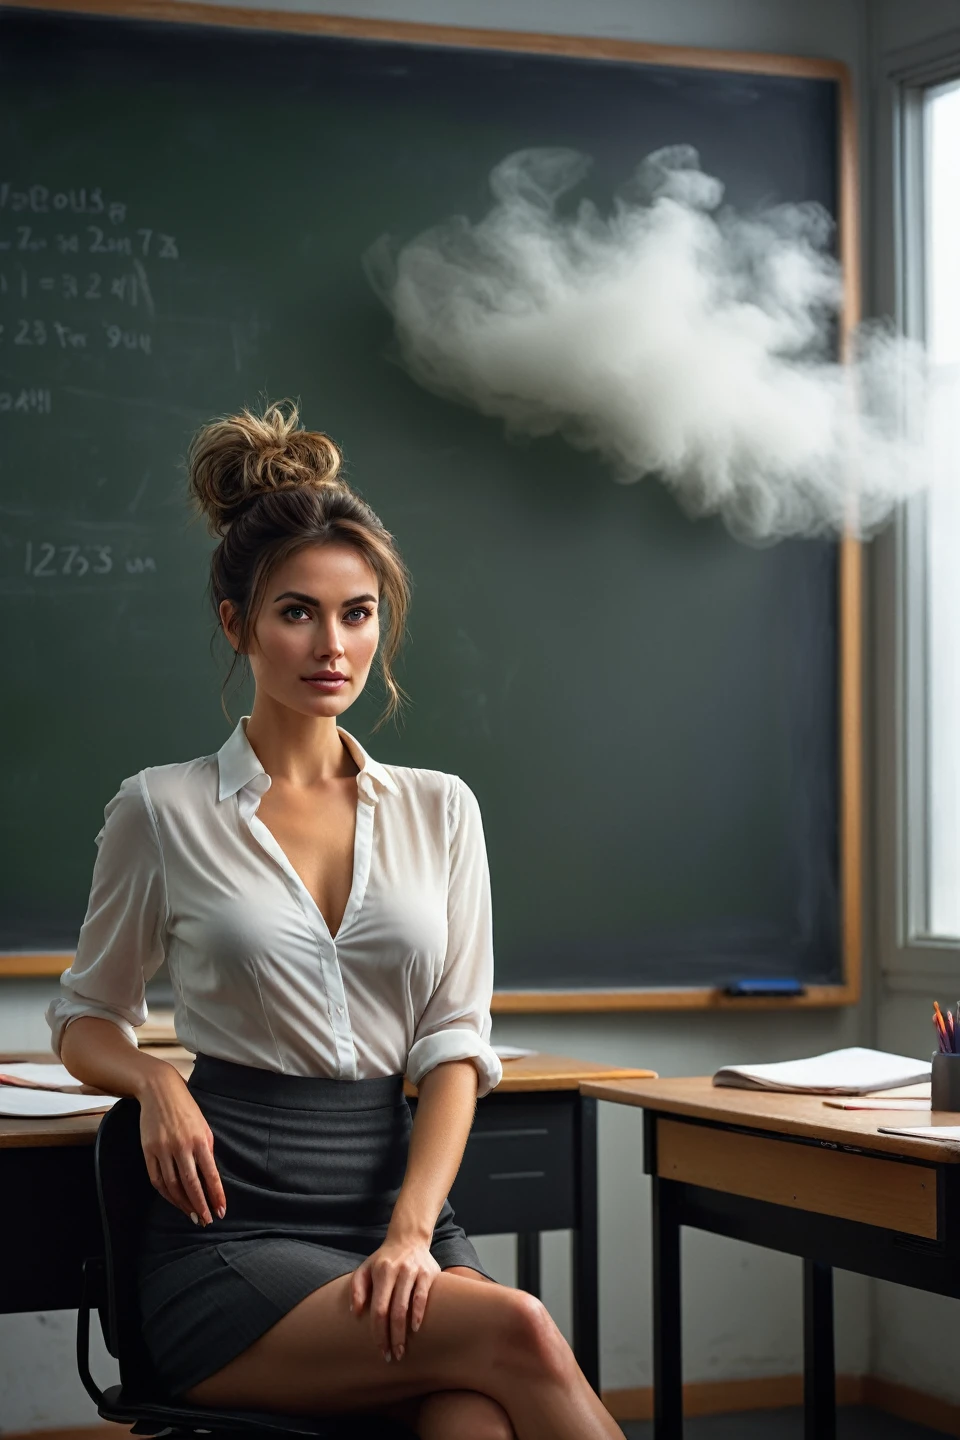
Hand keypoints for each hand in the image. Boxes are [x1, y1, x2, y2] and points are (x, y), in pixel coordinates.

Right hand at [137, 1068, 225, 1226]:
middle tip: (206, 1220)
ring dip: (183, 1204)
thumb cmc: (186, 1108)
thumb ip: (207, 1149)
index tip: (220, 1211)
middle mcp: (181, 1147)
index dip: (215, 1195)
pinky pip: (157, 1179)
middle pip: (191, 1185)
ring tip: (192, 1215)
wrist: (159, 1091)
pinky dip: (166, 1194)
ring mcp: (163, 1150)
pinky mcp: (148, 1151)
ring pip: (173, 1186)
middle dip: (200, 1206)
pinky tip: (175, 1201)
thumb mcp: (203, 1125)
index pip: (210, 1175)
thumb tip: (209, 1175)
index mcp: (200, 1140)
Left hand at [350, 1232, 439, 1361]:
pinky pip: (423, 1296)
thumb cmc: (383, 1260)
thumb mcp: (365, 1269)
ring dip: (404, 1332)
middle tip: (391, 1357)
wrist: (408, 1239)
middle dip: (392, 1338)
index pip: (378, 1308)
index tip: (379, 1350)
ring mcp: (414, 1271)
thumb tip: (355, 1312)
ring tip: (402, 1350)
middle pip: (394, 1311)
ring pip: (408, 1307)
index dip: (378, 1332)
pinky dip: (419, 1314)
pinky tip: (415, 1329)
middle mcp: (398, 1271)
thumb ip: (356, 1289)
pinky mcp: (429, 1273)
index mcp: (381, 1271)